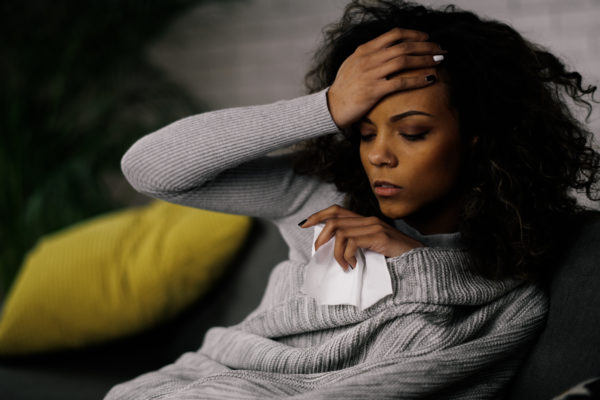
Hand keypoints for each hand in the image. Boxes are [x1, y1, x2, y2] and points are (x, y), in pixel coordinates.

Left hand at [300, 205, 422, 270]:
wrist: (419, 259)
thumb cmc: (395, 257)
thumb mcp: (372, 248)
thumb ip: (357, 244)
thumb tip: (334, 250)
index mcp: (365, 221)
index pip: (337, 210)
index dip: (319, 215)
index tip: (304, 224)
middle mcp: (368, 220)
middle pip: (334, 219)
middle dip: (320, 234)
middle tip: (318, 251)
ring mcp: (374, 226)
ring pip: (340, 232)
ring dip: (336, 252)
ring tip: (343, 265)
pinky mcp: (378, 236)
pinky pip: (352, 242)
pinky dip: (347, 256)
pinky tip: (353, 265)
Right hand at [327, 27, 445, 128]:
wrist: (331, 107)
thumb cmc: (344, 88)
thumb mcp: (353, 64)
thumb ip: (369, 56)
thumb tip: (387, 50)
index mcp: (364, 50)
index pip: (394, 35)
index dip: (413, 34)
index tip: (426, 38)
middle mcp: (368, 59)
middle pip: (403, 46)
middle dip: (426, 46)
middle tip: (440, 49)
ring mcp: (371, 74)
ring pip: (404, 61)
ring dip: (425, 59)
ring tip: (440, 60)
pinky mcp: (374, 91)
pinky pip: (401, 82)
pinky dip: (418, 79)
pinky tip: (430, 79)